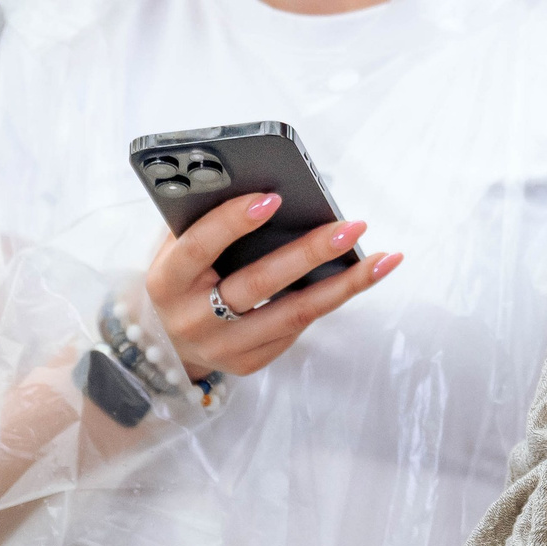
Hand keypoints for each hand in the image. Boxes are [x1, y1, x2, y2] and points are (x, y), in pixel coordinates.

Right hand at [145, 190, 400, 379]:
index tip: (274, 196)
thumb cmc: (181, 276)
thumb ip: (202, 218)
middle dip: (309, 253)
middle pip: (258, 284)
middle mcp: (192, 319)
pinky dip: (328, 300)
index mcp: (166, 281)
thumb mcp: (174, 247)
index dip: (232, 222)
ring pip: (291, 315)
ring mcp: (221, 347)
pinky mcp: (248, 363)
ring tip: (382, 259)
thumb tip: (261, 182)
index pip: (198, 248)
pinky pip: (295, 330)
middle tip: (351, 227)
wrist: (164, 340)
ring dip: (343, 285)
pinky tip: (358, 278)